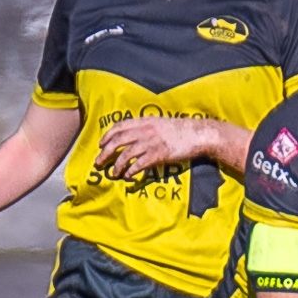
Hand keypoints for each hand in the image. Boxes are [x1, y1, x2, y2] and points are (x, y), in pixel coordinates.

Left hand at [95, 115, 219, 180]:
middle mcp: (145, 130)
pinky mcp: (159, 154)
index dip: (107, 135)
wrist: (198, 134)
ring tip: (113, 173)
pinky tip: (129, 176)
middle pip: (118, 141)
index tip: (101, 144)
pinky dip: (131, 171)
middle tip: (98, 162)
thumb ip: (147, 127)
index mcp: (144, 121)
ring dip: (117, 165)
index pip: (119, 126)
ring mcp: (151, 142)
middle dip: (105, 153)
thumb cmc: (181, 129)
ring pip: (126, 154)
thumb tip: (135, 135)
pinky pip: (139, 164)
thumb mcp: (161, 123)